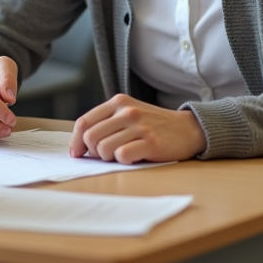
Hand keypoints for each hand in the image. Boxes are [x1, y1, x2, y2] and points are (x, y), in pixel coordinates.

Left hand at [69, 94, 206, 163]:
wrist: (187, 129)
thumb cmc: (152, 125)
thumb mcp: (128, 114)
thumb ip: (106, 123)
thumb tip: (80, 145)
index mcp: (118, 102)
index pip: (84, 122)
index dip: (76, 141)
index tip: (77, 153)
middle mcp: (127, 111)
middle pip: (90, 137)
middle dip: (93, 151)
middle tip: (105, 155)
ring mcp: (140, 126)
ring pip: (104, 148)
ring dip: (109, 158)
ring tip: (121, 154)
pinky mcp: (151, 142)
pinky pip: (123, 156)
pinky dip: (124, 161)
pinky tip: (134, 157)